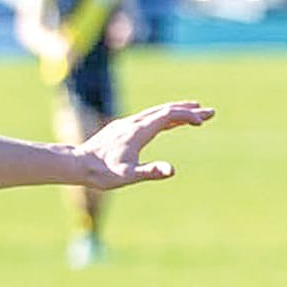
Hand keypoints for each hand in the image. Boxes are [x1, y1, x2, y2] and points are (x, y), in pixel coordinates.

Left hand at [77, 101, 213, 189]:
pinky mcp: (121, 129)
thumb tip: (171, 170)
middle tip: (210, 112)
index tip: (203, 120)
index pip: (168, 115)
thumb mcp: (127, 176)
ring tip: (194, 113)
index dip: (188, 115)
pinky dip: (163, 118)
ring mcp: (126, 125)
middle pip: (166, 110)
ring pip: (156, 113)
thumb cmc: (101, 173)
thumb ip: (149, 172)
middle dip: (189, 110)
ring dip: (177, 112)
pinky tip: (166, 124)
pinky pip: (147, 119)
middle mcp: (133, 123)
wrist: (76, 165)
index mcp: (138, 131)